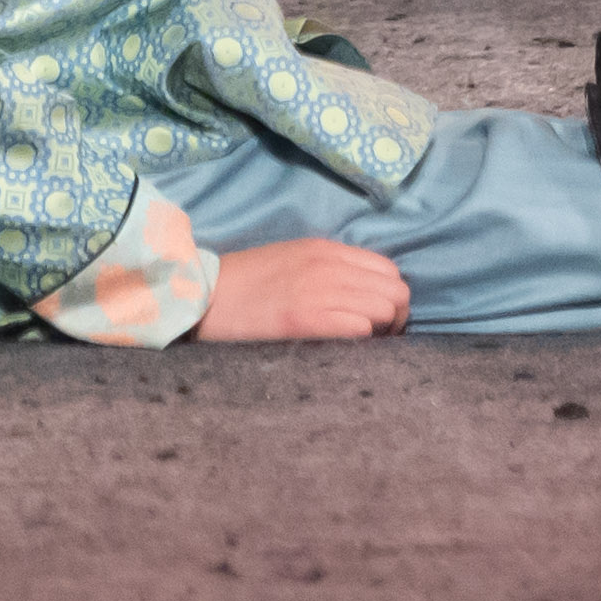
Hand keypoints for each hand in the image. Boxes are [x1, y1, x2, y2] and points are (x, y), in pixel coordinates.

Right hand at [191, 238, 409, 342]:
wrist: (204, 296)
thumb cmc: (246, 285)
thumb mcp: (294, 260)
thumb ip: (330, 269)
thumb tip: (364, 293)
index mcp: (326, 250)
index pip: (389, 271)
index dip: (391, 298)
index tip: (380, 320)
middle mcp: (330, 266)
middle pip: (396, 291)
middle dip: (395, 318)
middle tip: (377, 339)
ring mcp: (320, 291)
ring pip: (386, 309)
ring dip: (382, 332)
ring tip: (362, 348)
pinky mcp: (307, 320)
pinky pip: (362, 328)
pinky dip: (363, 341)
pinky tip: (344, 350)